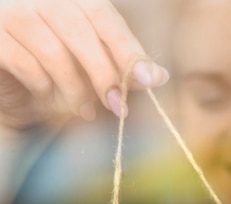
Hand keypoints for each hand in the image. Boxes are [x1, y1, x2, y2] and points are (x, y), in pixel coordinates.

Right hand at [0, 0, 168, 126]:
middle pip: (80, 32)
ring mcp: (12, 11)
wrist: (11, 82)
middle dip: (104, 75)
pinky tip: (47, 96)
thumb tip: (159, 76)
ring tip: (84, 110)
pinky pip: (26, 64)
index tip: (150, 80)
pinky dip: (42, 86)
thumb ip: (122, 66)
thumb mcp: (93, 65)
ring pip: (53, 52)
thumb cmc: (56, 69)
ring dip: (74, 89)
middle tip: (118, 107)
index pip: (104, 16)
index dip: (127, 49)